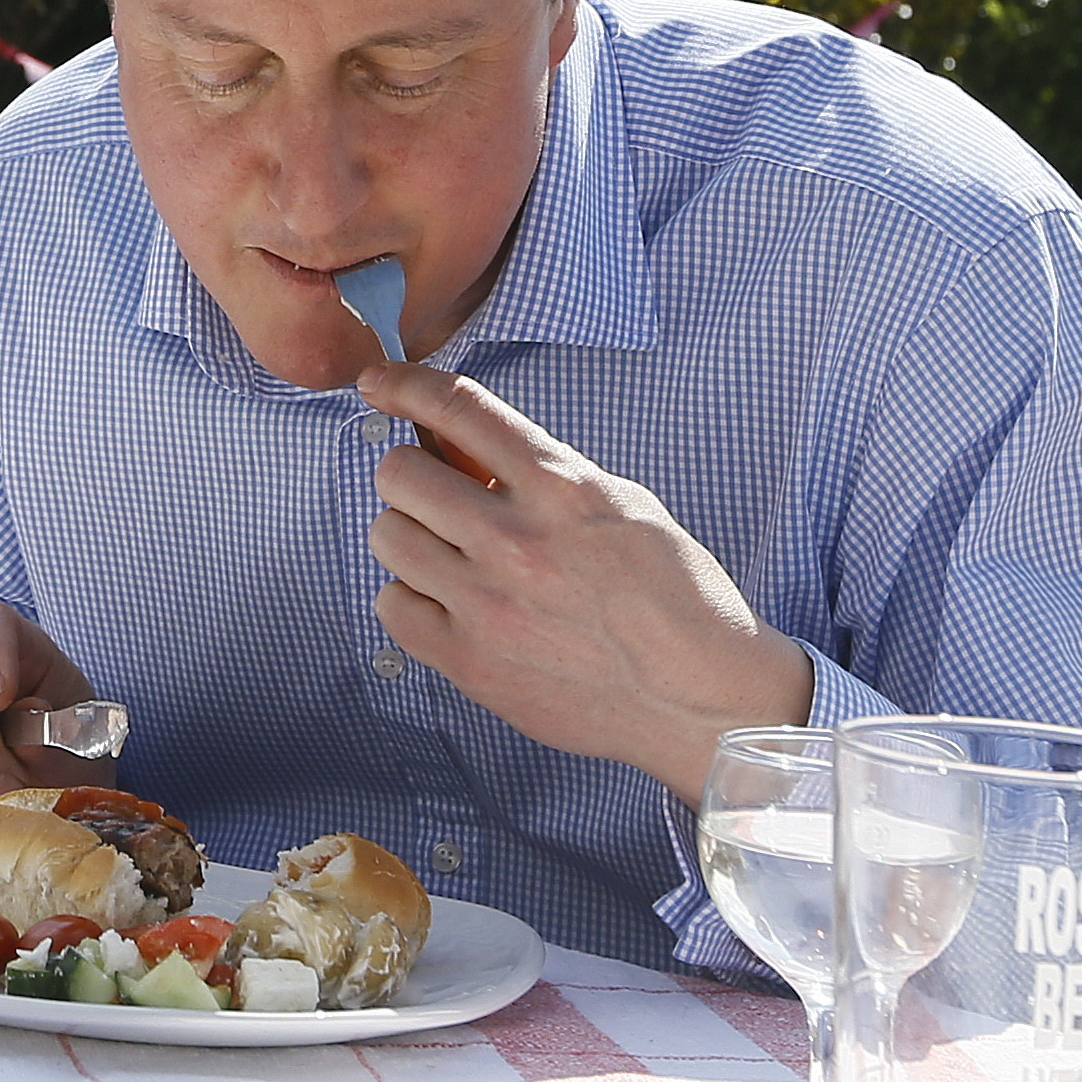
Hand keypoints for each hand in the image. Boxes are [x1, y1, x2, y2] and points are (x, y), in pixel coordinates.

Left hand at [357, 362, 812, 806]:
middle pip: (398, 474)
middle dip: (411, 476)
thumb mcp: (621, 505)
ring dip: (410, 535)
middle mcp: (516, 539)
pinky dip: (411, 598)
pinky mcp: (470, 661)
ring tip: (449, 554)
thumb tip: (460, 448)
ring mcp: (487, 603)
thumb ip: (542, 474)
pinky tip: (447, 602)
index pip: (459, 408)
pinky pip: (391, 605)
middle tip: (435, 497)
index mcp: (561, 487)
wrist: (702, 698)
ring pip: (386, 536)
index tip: (379, 383)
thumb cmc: (674, 599)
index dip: (404, 385)